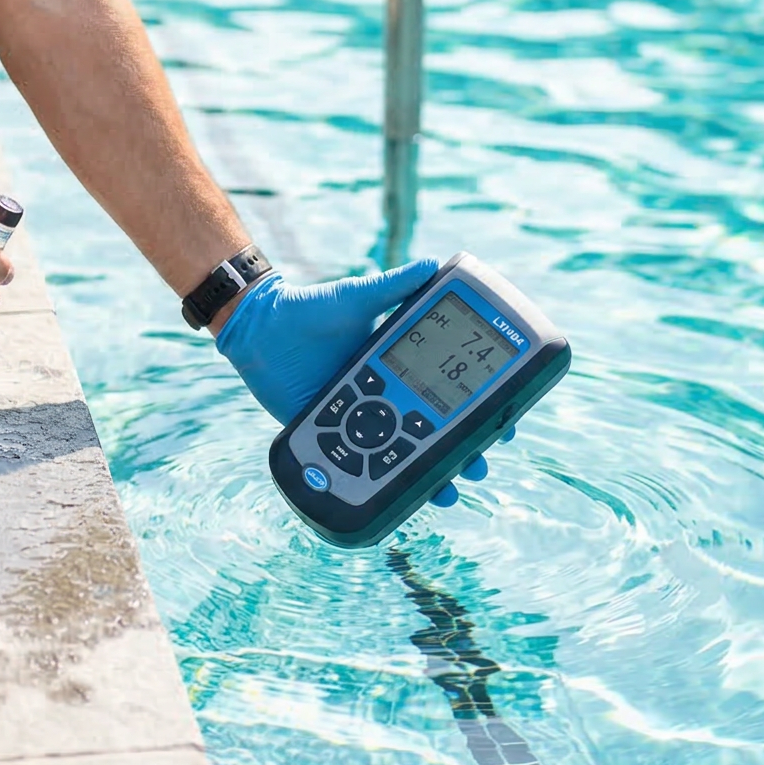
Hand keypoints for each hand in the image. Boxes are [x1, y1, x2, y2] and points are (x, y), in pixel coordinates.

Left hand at [215, 258, 503, 507]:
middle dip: (463, 450)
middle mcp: (386, 394)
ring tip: (448, 490)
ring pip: (405, 453)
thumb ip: (393, 286)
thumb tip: (434, 264)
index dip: (478, 406)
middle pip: (434, 429)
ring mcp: (362, 417)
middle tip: (480, 463)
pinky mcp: (335, 434)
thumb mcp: (357, 296)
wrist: (258, 330)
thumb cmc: (309, 309)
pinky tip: (404, 500)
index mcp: (398, 363)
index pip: (448, 389)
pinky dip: (385, 483)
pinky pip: (364, 464)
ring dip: (431, 474)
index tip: (505, 419)